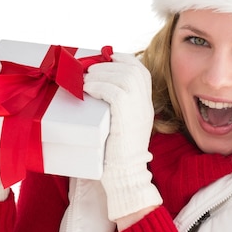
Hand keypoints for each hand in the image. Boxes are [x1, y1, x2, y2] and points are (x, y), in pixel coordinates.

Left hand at [83, 53, 161, 220]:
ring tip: (85, 81)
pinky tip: (87, 90)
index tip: (108, 57)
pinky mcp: (127, 115)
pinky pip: (113, 90)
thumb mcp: (122, 124)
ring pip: (121, 76)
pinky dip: (98, 86)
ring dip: (100, 74)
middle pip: (130, 69)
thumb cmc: (117, 153)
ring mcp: (139, 109)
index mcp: (146, 104)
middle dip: (107, 65)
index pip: (140, 70)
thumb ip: (117, 107)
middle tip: (89, 70)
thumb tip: (96, 87)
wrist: (126, 174)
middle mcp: (145, 104)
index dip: (123, 59)